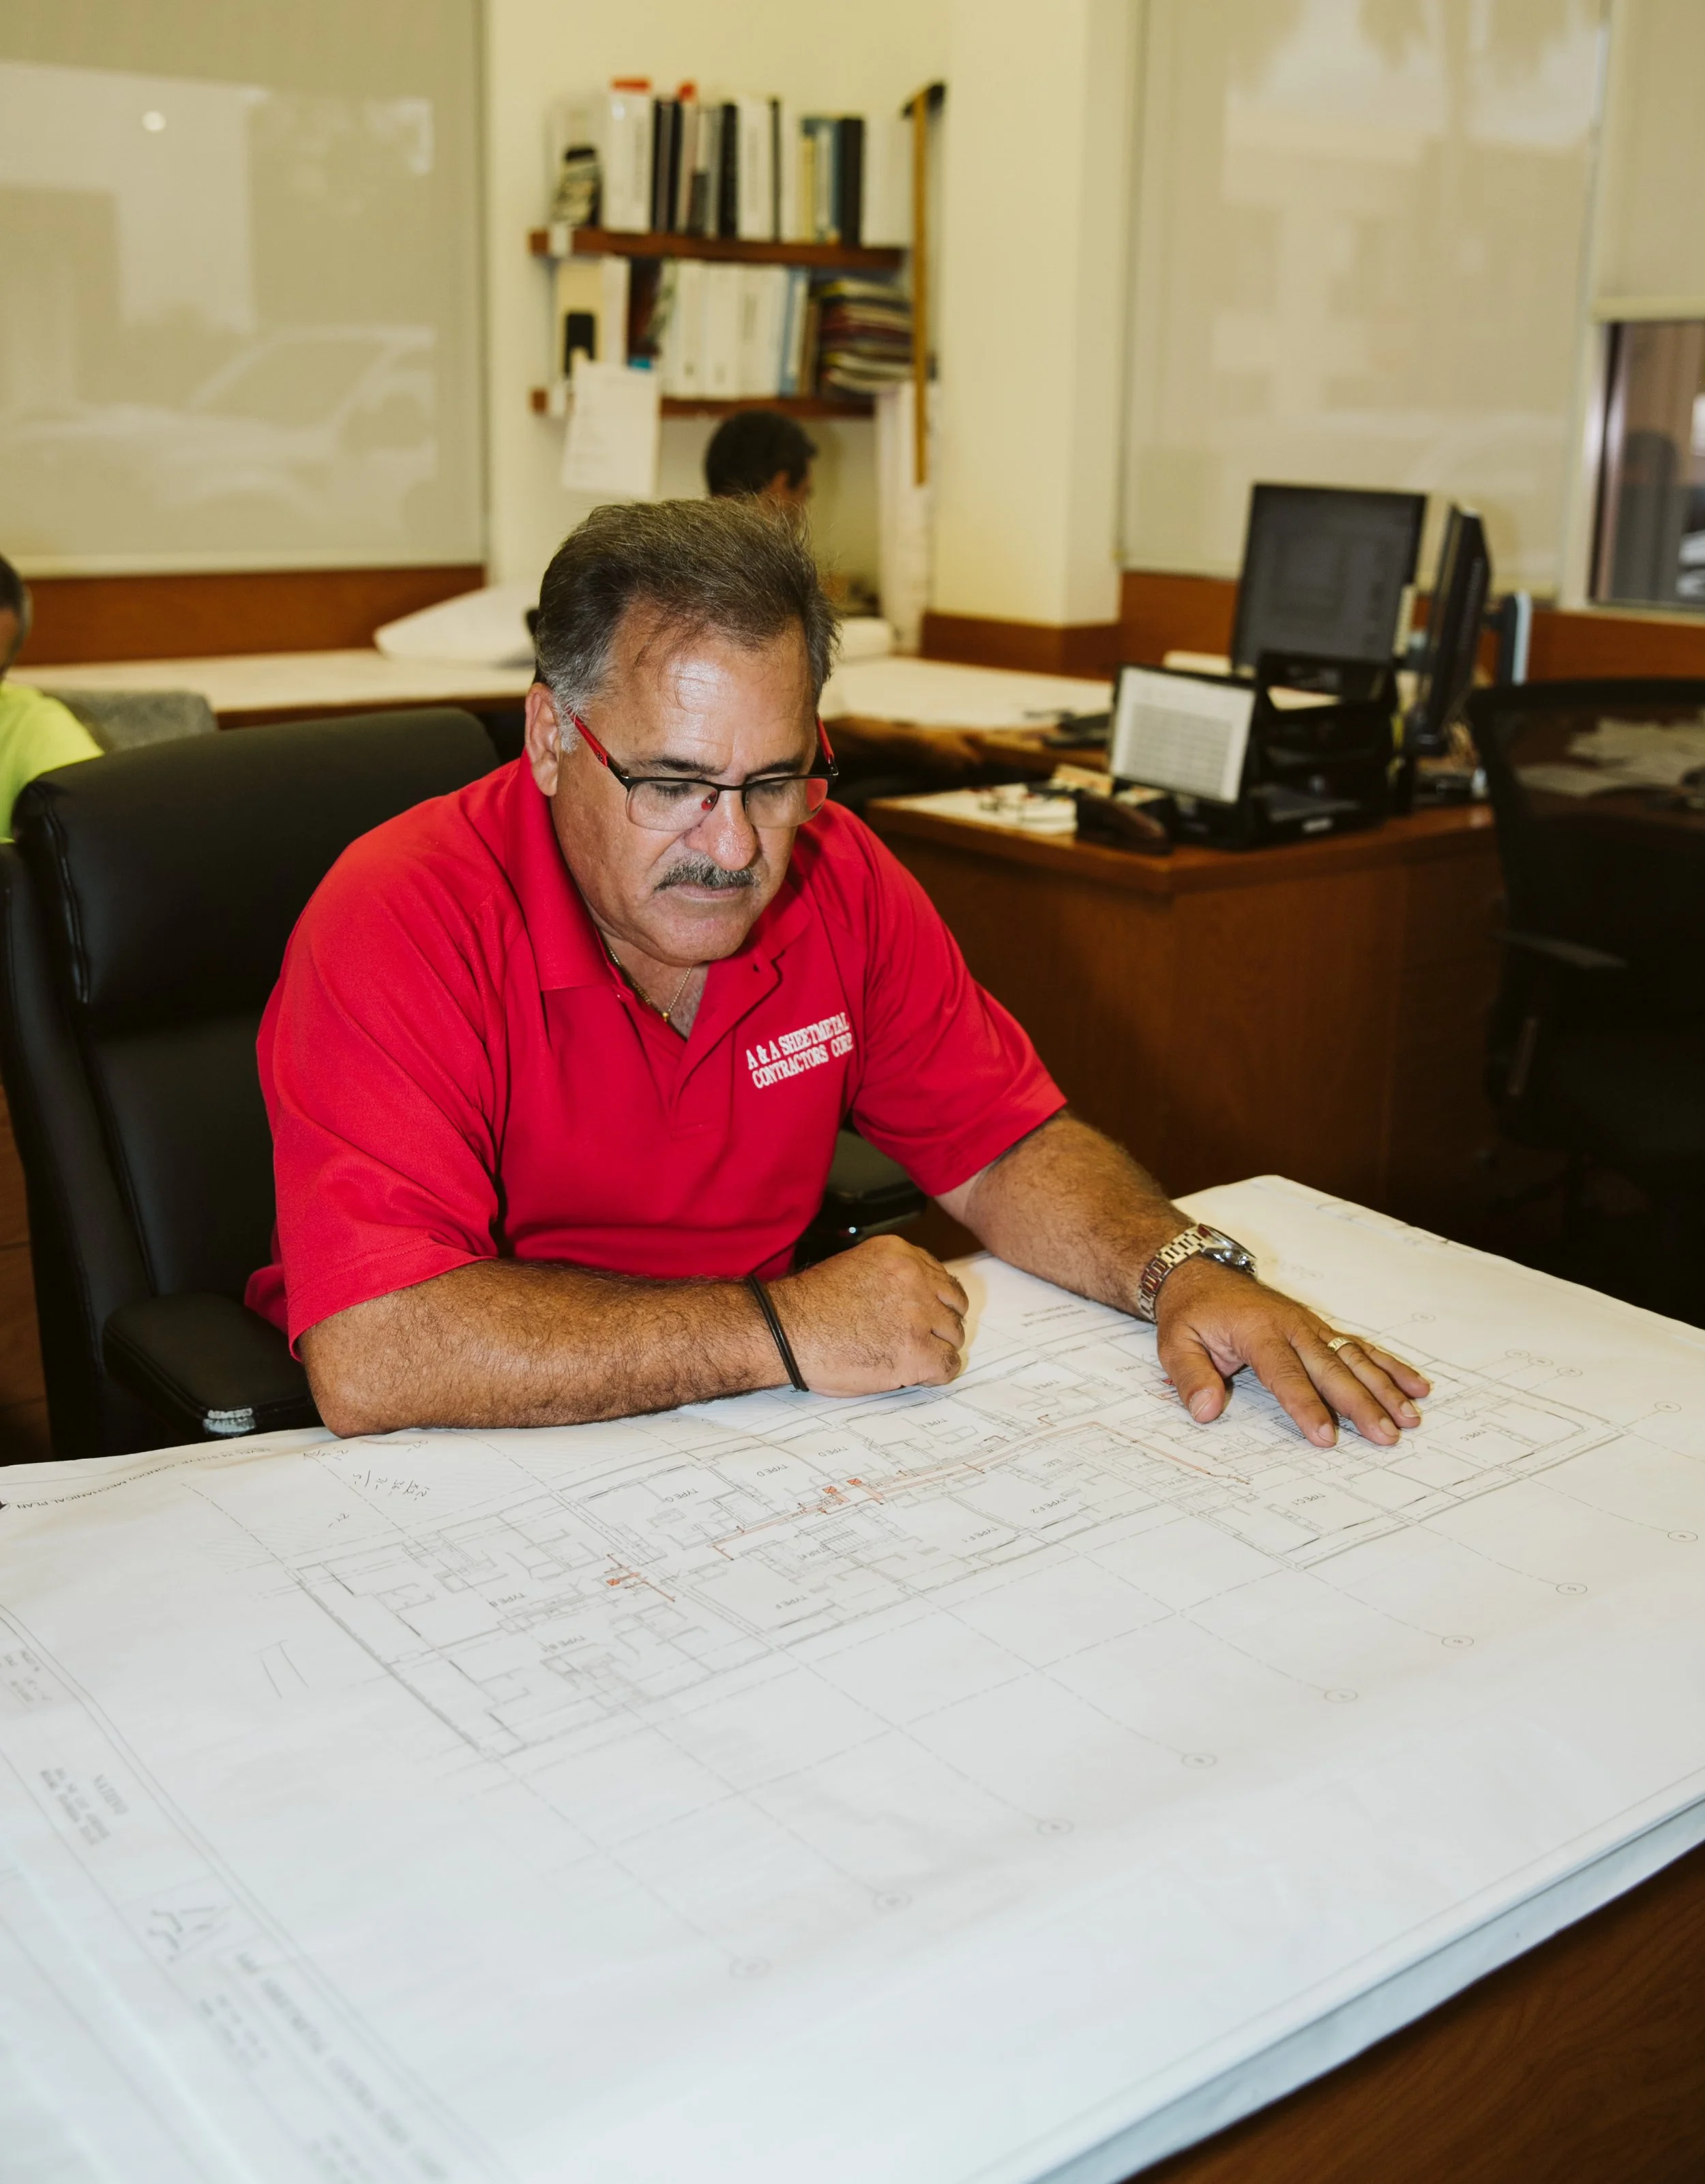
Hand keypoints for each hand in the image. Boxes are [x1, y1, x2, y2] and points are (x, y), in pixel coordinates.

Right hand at [771, 1235, 968, 1395]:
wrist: (786, 1331)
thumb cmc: (809, 1307)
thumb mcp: (854, 1267)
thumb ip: (889, 1276)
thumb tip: (912, 1298)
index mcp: (900, 1255)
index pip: (941, 1277)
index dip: (934, 1301)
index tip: (925, 1315)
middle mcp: (915, 1279)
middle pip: (954, 1304)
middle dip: (940, 1323)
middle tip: (922, 1339)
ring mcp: (919, 1316)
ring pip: (954, 1335)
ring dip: (938, 1348)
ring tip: (914, 1358)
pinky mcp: (918, 1352)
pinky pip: (949, 1365)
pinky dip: (938, 1374)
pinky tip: (919, 1375)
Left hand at [1154, 1259, 1429, 1447]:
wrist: (1200, 1275)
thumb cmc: (1191, 1314)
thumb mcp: (1175, 1343)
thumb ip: (1190, 1377)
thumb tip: (1205, 1411)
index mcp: (1258, 1331)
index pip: (1285, 1374)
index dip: (1306, 1406)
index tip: (1325, 1436)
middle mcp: (1293, 1326)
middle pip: (1332, 1368)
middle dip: (1361, 1403)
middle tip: (1386, 1435)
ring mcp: (1311, 1326)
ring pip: (1355, 1357)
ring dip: (1385, 1387)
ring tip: (1410, 1417)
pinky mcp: (1321, 1329)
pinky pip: (1361, 1347)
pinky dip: (1390, 1366)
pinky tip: (1416, 1386)